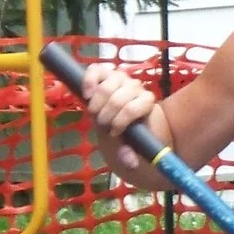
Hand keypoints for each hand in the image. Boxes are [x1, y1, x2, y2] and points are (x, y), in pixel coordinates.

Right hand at [79, 61, 161, 175]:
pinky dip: (89, 81)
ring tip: (94, 114)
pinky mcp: (106, 73)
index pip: (132, 108)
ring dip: (97, 103)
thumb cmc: (130, 133)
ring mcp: (121, 78)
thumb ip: (130, 153)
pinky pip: (96, 70)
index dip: (120, 122)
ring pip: (107, 85)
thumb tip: (130, 163)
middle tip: (102, 125)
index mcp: (147, 102)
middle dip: (106, 115)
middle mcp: (136, 87)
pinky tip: (86, 95)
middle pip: (117, 98)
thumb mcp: (131, 146)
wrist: (124, 121)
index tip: (114, 133)